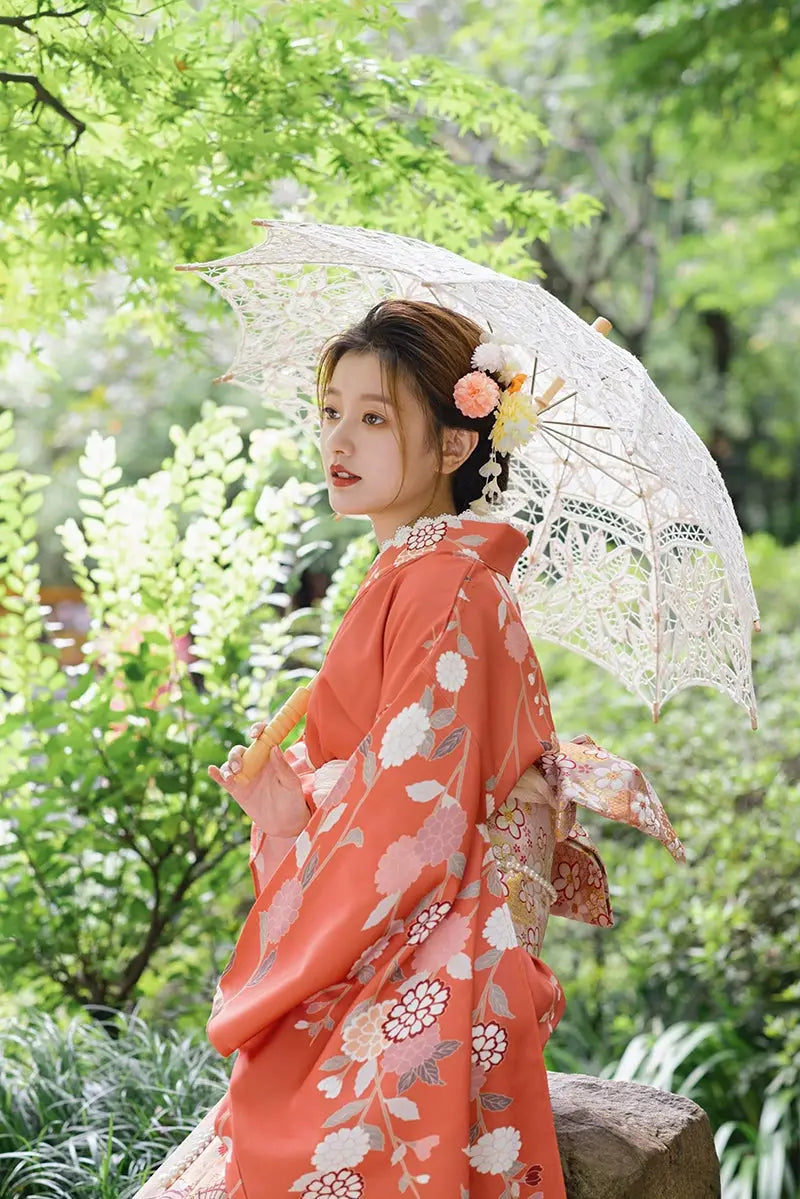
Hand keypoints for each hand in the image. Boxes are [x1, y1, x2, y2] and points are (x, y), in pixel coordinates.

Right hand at [208, 721, 309, 836]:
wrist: (285, 824)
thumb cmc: (293, 800)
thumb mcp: (291, 784)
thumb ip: (283, 767)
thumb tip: (274, 747)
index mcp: (271, 757)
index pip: (263, 737)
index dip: (257, 730)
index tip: (254, 735)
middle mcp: (256, 763)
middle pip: (240, 750)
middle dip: (236, 755)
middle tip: (239, 767)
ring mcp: (245, 776)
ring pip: (230, 763)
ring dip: (227, 766)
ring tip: (232, 776)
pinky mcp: (237, 790)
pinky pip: (223, 780)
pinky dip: (216, 774)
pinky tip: (212, 770)